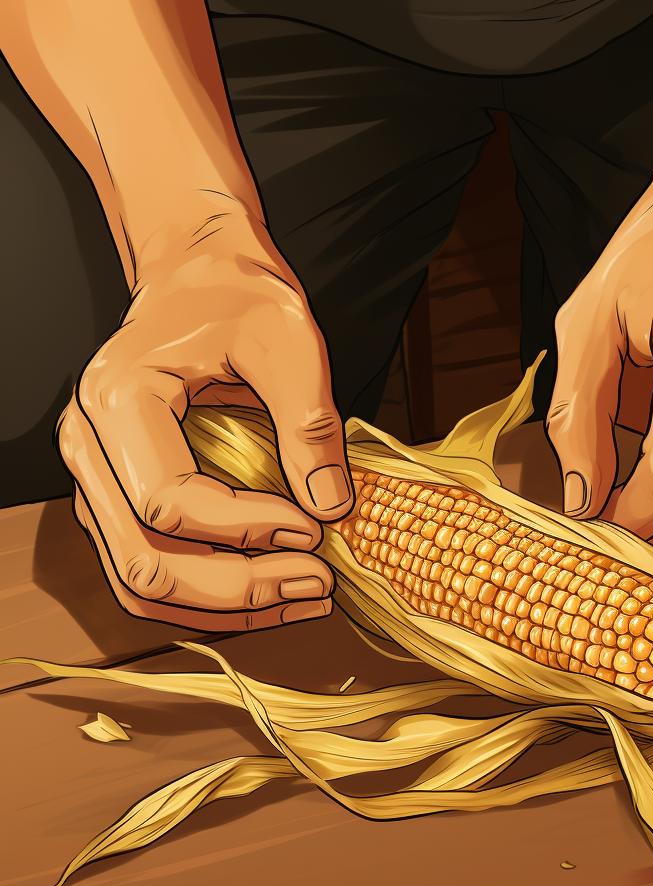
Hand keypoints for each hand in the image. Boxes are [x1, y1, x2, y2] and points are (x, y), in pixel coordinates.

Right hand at [58, 213, 348, 628]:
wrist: (201, 277)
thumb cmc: (241, 298)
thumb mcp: (290, 343)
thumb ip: (309, 426)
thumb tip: (331, 509)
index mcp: (119, 399)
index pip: (170, 502)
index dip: (249, 530)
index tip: (316, 532)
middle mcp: (88, 444)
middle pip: (144, 561)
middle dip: (237, 589)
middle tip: (317, 585)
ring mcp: (95, 476)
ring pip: (140, 582)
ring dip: (224, 607)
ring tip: (303, 599)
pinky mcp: (118, 495)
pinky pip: (151, 565)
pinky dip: (208, 595)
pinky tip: (272, 590)